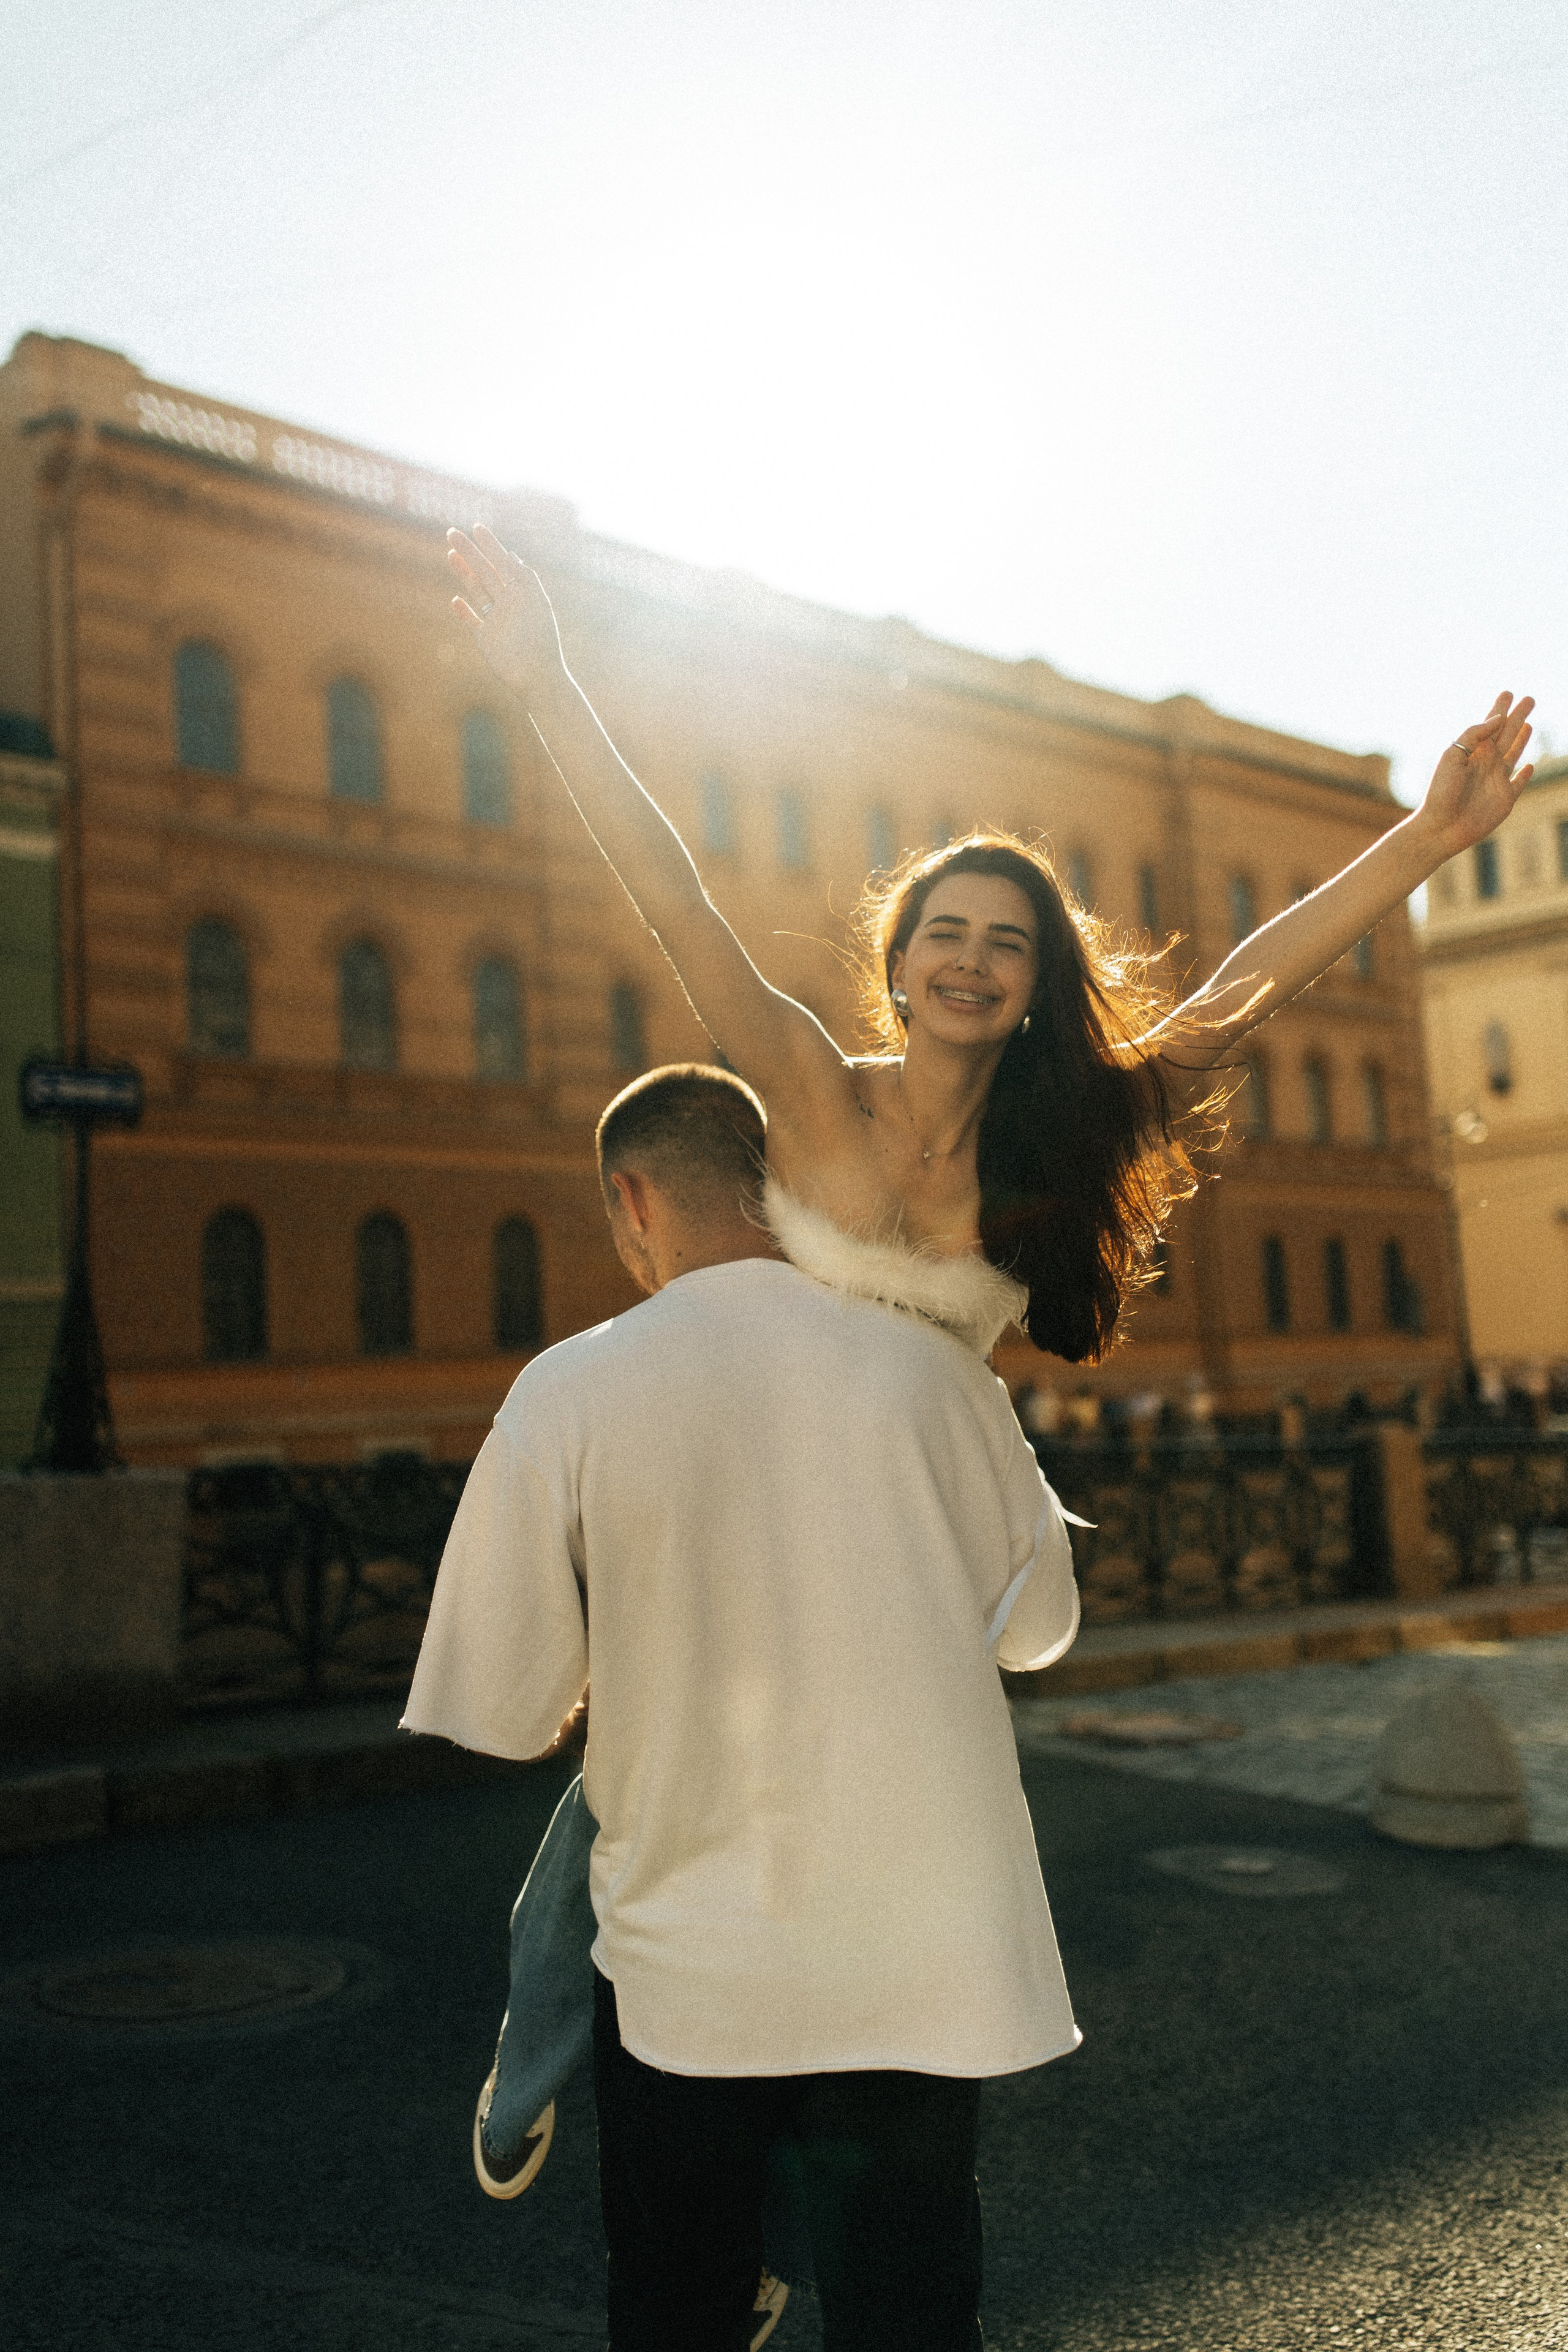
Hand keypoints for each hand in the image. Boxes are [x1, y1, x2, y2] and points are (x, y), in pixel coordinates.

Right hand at [447, 523, 568, 703]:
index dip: (490, 545)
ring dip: (463, 572)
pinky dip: (463, 611)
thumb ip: (522, 576)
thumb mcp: (534, 601)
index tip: (476, 527)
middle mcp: (510, 603)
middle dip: (470, 552)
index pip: (503, 562)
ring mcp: (496, 620)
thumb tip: (510, 555)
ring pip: (477, 591)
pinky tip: (455, 600)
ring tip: (449, 553)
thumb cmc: (539, 638)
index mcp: (523, 592)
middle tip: (451, 532)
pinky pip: (472, 621)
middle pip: (486, 571)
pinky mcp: (486, 639)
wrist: (537, 675)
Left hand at [1419, 691, 1534, 854]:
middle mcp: (1486, 763)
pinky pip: (1518, 783)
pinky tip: (1530, 765)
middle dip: (1517, 716)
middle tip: (1529, 698)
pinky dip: (1525, 774)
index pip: (1490, 724)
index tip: (1508, 692)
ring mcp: (1496, 780)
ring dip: (1522, 739)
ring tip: (1529, 723)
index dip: (1499, 708)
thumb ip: (1474, 735)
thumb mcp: (1453, 756)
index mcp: (1472, 751)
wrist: (1441, 828)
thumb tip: (1498, 718)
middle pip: (1506, 733)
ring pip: (1514, 754)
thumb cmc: (1442, 792)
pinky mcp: (1505, 799)